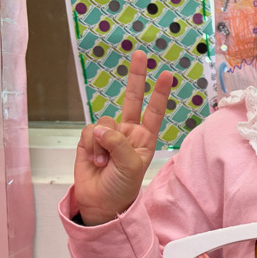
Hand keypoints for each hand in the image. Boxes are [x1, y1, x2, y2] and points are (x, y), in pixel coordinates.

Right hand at [74, 50, 173, 224]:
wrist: (101, 202)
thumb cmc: (123, 187)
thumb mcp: (131, 167)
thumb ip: (119, 144)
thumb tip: (102, 129)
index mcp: (145, 139)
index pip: (154, 112)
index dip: (159, 93)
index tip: (167, 75)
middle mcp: (128, 132)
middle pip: (132, 99)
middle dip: (136, 78)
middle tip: (141, 55)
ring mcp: (109, 134)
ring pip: (104, 122)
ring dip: (102, 144)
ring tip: (105, 163)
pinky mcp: (89, 139)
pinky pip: (89, 131)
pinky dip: (91, 146)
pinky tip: (94, 161)